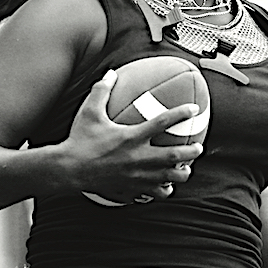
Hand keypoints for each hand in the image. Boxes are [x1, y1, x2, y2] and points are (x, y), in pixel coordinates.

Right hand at [65, 69, 202, 203]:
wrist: (69, 170)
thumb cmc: (79, 140)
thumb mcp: (89, 112)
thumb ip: (102, 91)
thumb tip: (111, 73)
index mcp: (132, 136)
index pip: (163, 121)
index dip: (182, 113)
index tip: (194, 109)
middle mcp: (139, 157)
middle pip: (176, 155)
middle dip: (192, 152)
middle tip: (198, 148)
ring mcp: (137, 176)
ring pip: (169, 178)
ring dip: (181, 173)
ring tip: (185, 169)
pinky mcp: (132, 189)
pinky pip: (155, 194)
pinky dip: (164, 190)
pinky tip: (165, 185)